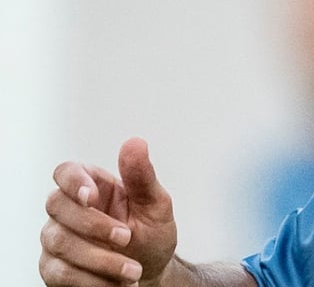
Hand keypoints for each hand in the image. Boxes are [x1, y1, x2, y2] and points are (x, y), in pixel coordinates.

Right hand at [40, 138, 178, 286]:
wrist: (152, 272)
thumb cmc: (152, 233)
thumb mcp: (156, 205)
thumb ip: (143, 177)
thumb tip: (135, 143)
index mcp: (94, 186)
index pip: (66, 172)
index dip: (72, 181)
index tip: (92, 197)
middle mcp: (69, 210)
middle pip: (56, 205)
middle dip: (93, 225)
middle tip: (127, 238)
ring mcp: (57, 239)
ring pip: (59, 242)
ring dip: (98, 259)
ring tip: (133, 271)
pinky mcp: (54, 268)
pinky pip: (59, 273)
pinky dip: (90, 281)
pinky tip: (116, 285)